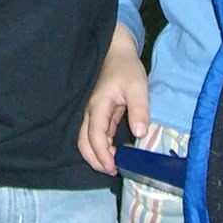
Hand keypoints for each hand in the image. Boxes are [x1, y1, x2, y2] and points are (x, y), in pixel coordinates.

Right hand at [78, 23, 149, 174]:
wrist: (116, 51)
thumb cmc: (126, 68)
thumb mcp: (138, 86)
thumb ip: (139, 109)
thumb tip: (139, 133)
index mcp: (98, 106)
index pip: (94, 136)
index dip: (102, 155)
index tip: (114, 168)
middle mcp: (90, 111)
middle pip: (83, 142)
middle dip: (95, 160)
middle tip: (113, 171)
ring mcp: (92, 112)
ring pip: (86, 139)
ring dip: (96, 154)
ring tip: (114, 165)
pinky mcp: (98, 112)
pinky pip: (94, 133)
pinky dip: (100, 146)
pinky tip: (114, 152)